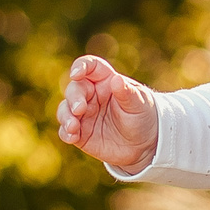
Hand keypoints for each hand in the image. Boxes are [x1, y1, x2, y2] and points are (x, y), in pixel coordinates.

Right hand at [56, 55, 156, 172]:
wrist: (144, 143)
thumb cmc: (142, 116)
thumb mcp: (139, 103)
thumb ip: (127, 92)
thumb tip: (117, 79)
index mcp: (105, 81)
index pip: (90, 67)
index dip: (80, 66)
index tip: (76, 74)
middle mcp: (91, 95)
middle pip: (74, 89)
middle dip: (73, 98)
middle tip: (80, 109)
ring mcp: (83, 114)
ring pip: (65, 109)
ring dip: (66, 116)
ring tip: (73, 127)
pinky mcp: (80, 132)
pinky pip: (66, 131)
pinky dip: (66, 133)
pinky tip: (72, 137)